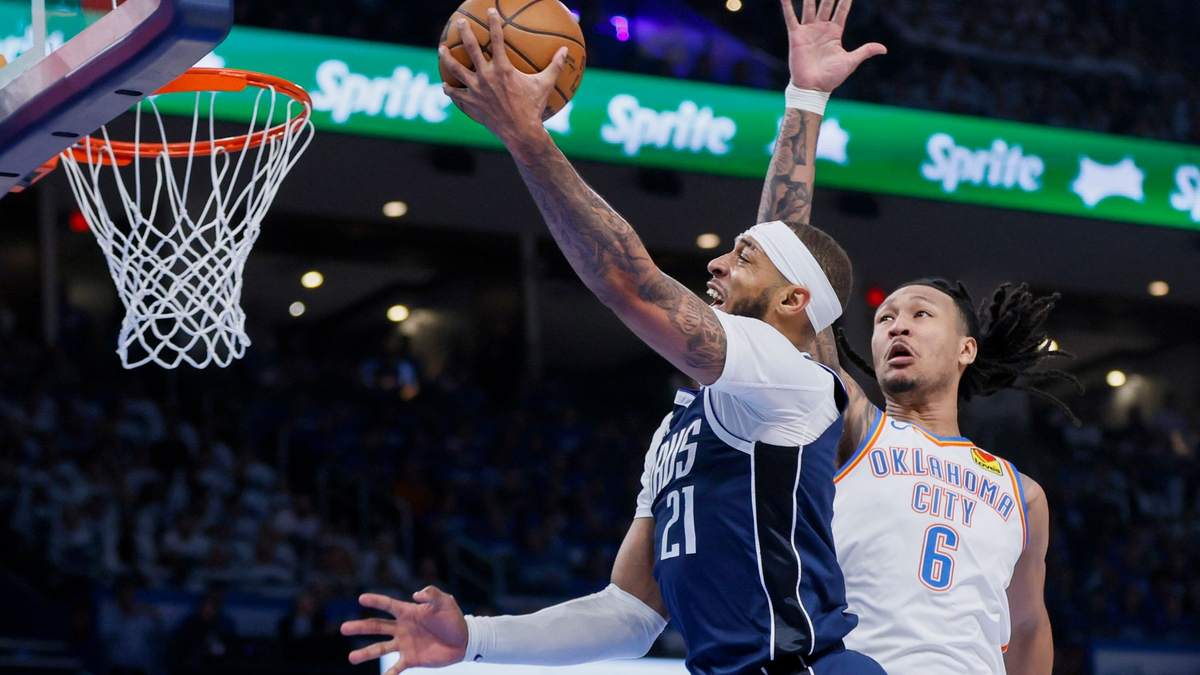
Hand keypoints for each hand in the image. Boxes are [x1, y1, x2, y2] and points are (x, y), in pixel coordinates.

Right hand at [340, 587, 468, 674]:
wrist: (463, 640)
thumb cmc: (453, 618)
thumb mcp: (445, 602)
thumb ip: (432, 595)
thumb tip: (416, 594)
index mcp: (408, 612)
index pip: (388, 605)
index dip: (376, 601)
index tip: (361, 598)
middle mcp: (402, 628)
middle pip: (377, 627)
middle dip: (360, 627)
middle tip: (343, 628)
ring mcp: (405, 644)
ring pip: (381, 648)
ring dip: (366, 653)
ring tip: (351, 658)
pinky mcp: (411, 659)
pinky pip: (396, 668)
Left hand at [438, 8, 567, 145]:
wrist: (521, 132)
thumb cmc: (534, 108)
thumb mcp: (545, 85)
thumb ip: (554, 66)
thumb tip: (566, 50)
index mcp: (503, 68)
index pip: (497, 39)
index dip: (493, 23)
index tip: (490, 11)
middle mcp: (487, 76)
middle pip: (471, 48)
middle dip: (465, 32)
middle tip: (460, 22)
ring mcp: (477, 90)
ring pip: (457, 69)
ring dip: (447, 58)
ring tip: (441, 48)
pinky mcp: (472, 103)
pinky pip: (457, 94)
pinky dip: (450, 89)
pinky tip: (445, 85)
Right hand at [782, 0, 886, 92]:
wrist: (813, 88)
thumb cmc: (831, 77)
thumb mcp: (851, 61)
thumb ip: (865, 51)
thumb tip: (884, 49)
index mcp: (835, 32)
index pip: (841, 10)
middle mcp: (821, 28)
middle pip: (826, 4)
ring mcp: (808, 30)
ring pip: (809, 7)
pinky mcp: (796, 36)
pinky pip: (791, 18)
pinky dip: (787, 6)